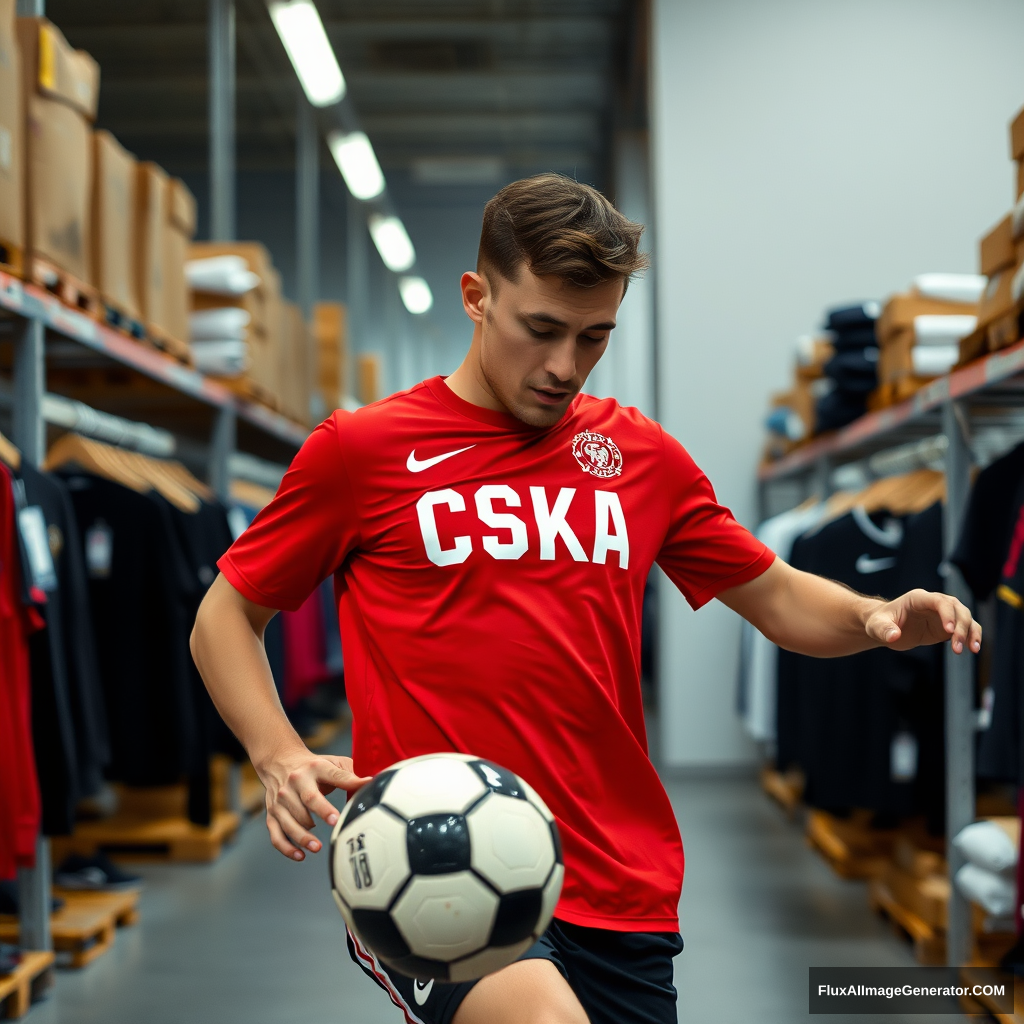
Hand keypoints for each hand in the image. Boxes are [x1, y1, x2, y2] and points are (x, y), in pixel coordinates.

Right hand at [256, 747, 370, 861]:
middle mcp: (295, 782)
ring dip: (303, 836)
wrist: (279, 760)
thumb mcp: (331, 763)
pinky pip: (276, 834)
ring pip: (290, 820)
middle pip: (308, 799)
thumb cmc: (312, 766)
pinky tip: (300, 855)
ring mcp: (281, 799)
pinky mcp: (272, 812)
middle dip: (322, 812)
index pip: (333, 776)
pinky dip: (286, 847)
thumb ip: (349, 775)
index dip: (346, 784)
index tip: (348, 803)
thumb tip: (370, 785)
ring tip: (317, 846)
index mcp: (315, 768)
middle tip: (335, 823)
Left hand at [865, 589, 981, 654]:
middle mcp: (934, 603)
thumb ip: (884, 630)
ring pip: (965, 618)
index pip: (939, 601)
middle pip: (957, 609)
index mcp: (918, 598)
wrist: (884, 628)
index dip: (947, 614)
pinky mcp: (948, 626)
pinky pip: (966, 628)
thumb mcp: (877, 626)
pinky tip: (973, 649)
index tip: (948, 631)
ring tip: (971, 650)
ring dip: (970, 633)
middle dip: (960, 627)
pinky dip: (972, 637)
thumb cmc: (879, 622)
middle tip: (956, 647)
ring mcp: (943, 614)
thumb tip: (894, 636)